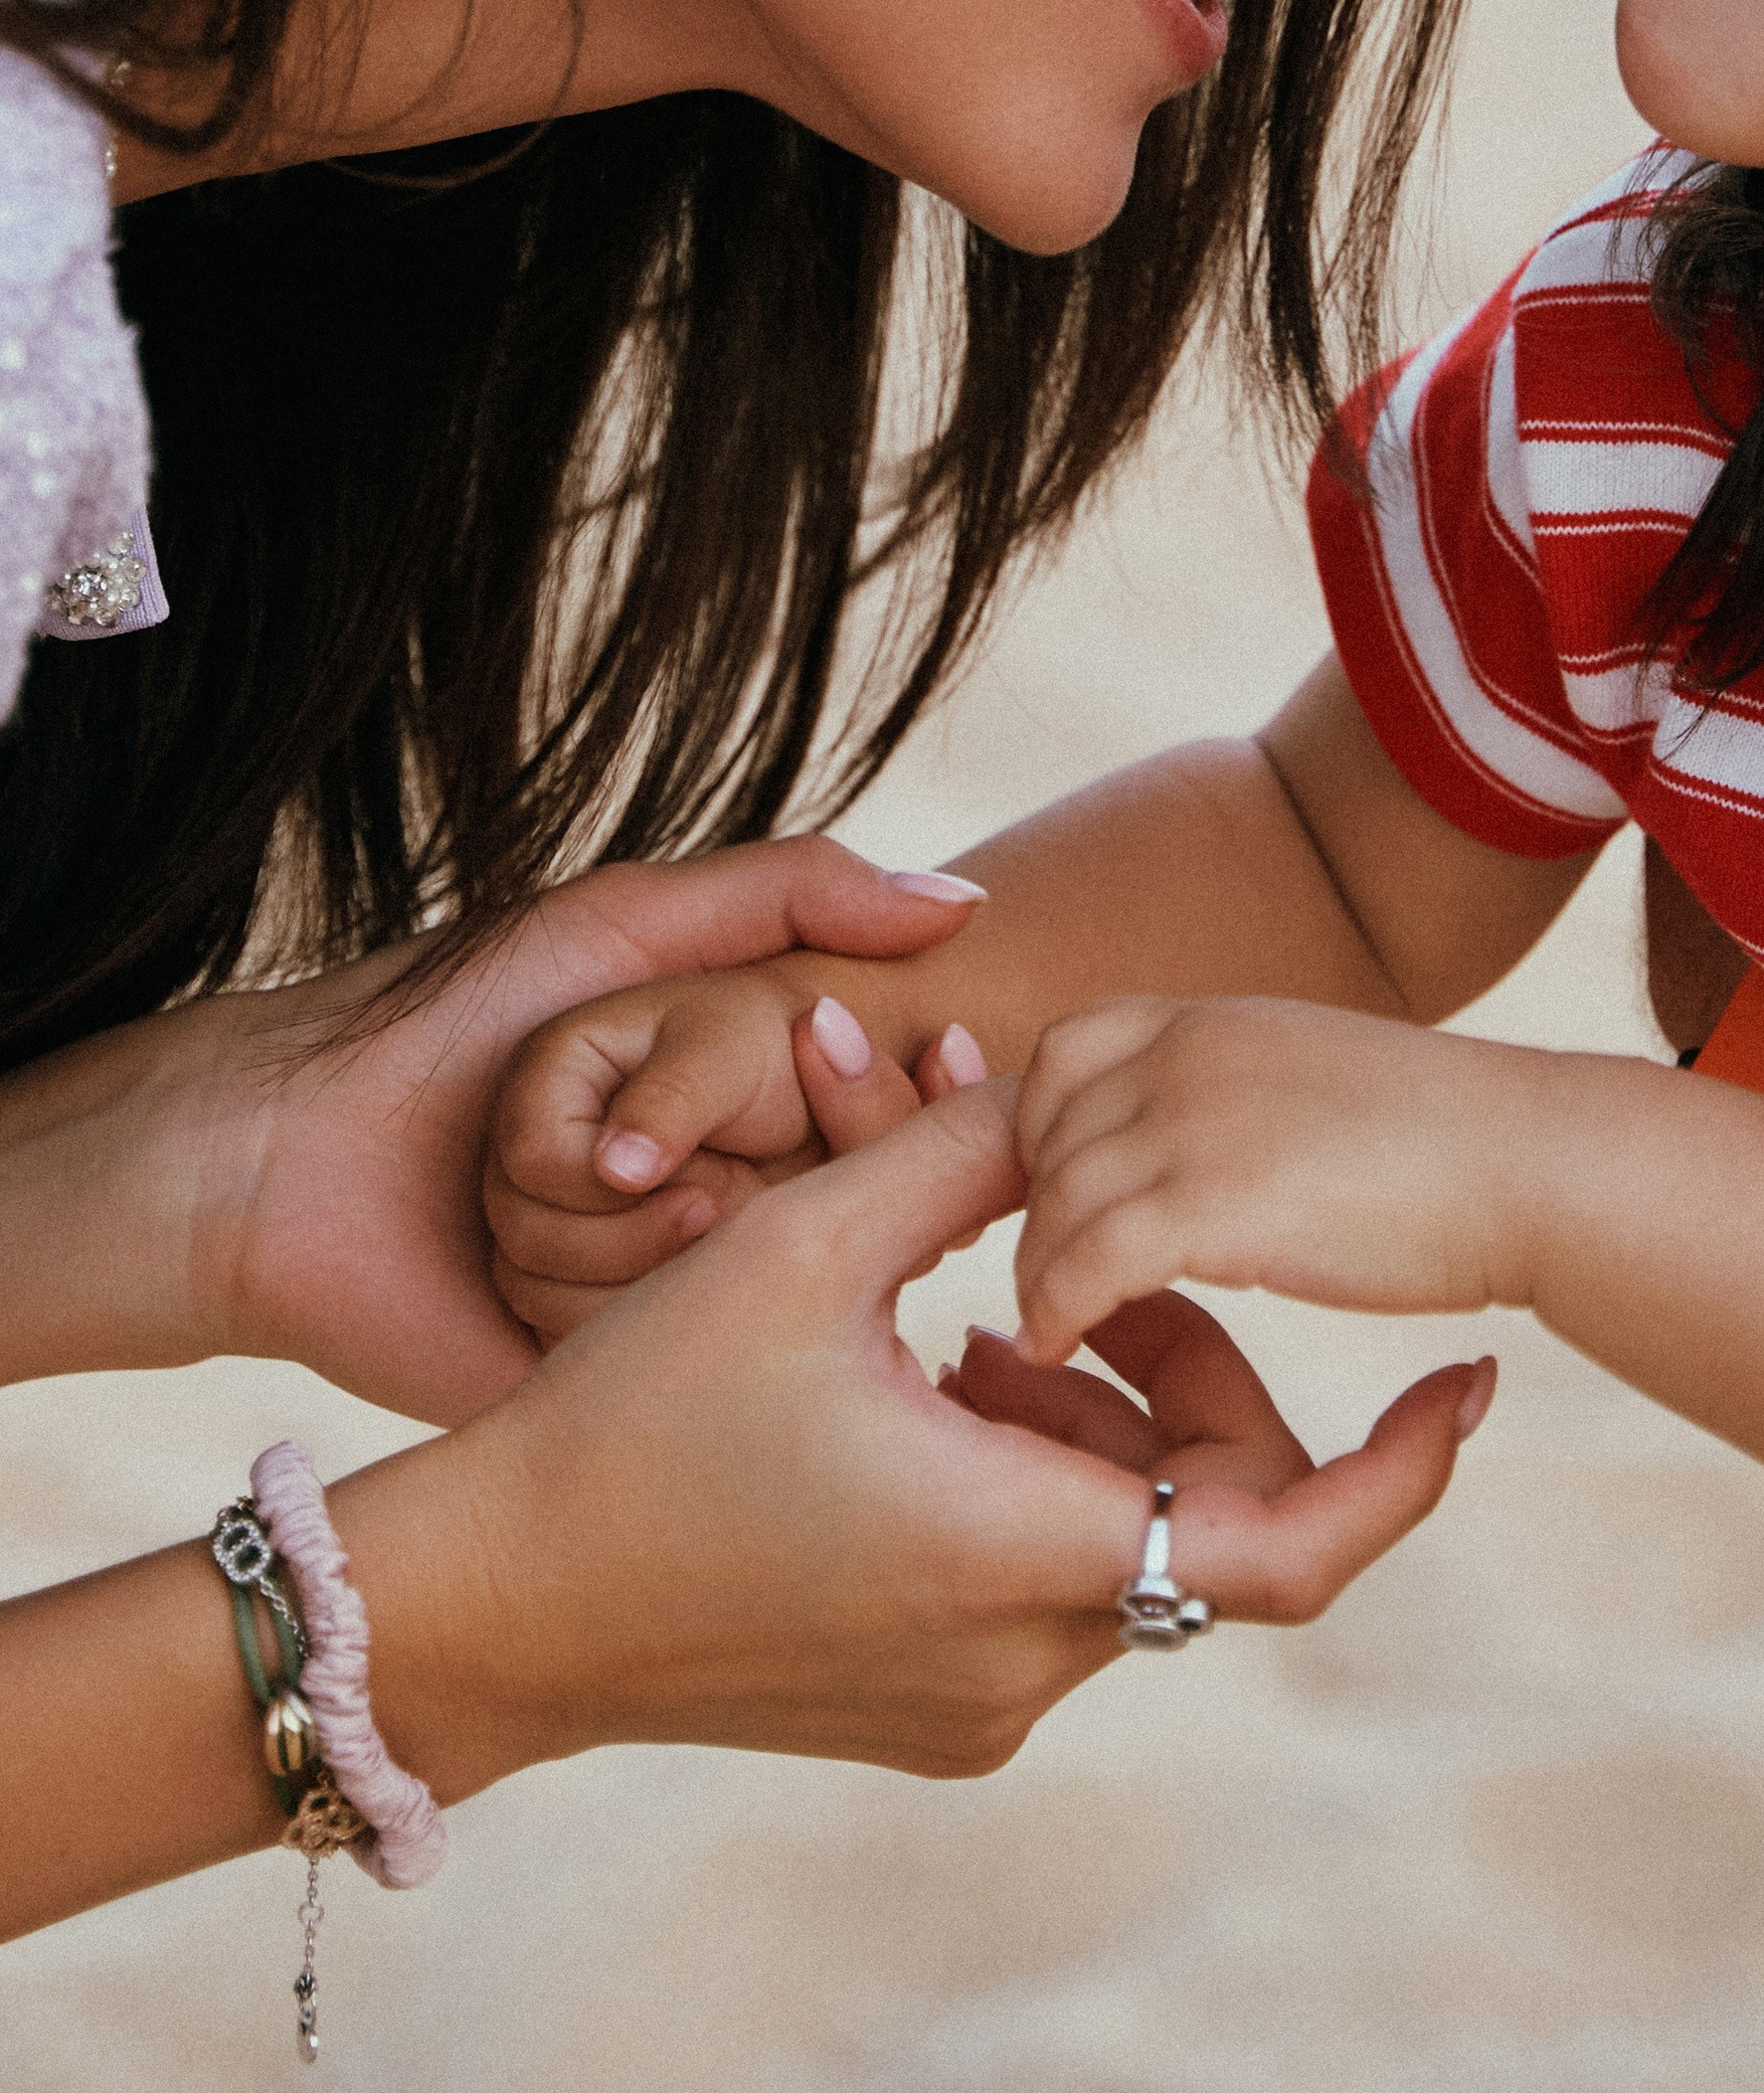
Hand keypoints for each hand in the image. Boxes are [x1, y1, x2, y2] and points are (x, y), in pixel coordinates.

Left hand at [175, 845, 981, 1420]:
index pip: (886, 1117)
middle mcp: (727, 1203)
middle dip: (740, 1154)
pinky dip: (580, 1281)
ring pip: (741, 1278)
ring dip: (624, 1221)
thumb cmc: (462, 1015)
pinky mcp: (603, 1379)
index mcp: (749, 1107)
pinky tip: (504, 1260)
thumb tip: (965, 903)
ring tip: (531, 1189)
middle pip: (829, 1203)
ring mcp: (666, 1298)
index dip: (875, 1096)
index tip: (835, 1063)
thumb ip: (797, 889)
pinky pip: (658, 1346)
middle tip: (642, 1144)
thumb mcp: (629, 923)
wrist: (293, 1149)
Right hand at [342, 1086, 1497, 1788]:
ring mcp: (976, 1700)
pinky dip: (1040, 1474)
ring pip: (1126, 1537)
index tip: (1475, 1381)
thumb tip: (1072, 1087)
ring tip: (985, 1317)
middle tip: (1116, 1273)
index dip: (1409, 1469)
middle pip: (1211, 1514)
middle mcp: (1023, 1658)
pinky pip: (1049, 1581)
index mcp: (1021, 1552)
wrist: (500, 1602)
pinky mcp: (928, 1706)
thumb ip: (968, 1158)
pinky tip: (943, 1381)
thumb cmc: (638, 1421)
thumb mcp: (811, 1249)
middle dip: (1196, 1375)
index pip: (1296, 1542)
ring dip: (1101, 1416)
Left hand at [1012, 995, 1538, 1361]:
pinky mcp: (1216, 1202)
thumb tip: (1201, 1135)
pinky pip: (1087, 1261)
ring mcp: (1198, 1121)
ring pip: (1054, 1200)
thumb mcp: (1313, 1073)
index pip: (1065, 1048)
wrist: (1529, 1163)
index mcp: (1214, 1018)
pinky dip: (1056, 1309)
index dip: (1039, 1125)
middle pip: (1043, 1128)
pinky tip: (1057, 1347)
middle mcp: (1189, 1053)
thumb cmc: (1446, 1140)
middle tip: (1040, 1275)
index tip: (1051, 1197)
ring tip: (1046, 1326)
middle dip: (1026, 1208)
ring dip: (1036, 1272)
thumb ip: (1239, 1086)